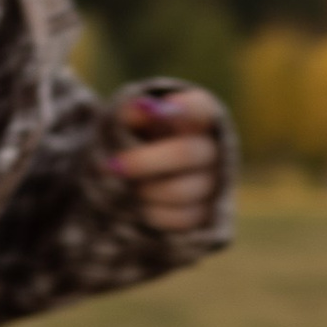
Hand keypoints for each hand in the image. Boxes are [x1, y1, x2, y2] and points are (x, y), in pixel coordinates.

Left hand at [106, 81, 226, 236]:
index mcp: (199, 116)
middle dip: (144, 162)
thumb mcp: (134, 120)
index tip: (155, 112)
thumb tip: (142, 106)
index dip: (183, 109)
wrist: (148, 174)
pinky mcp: (206, 214)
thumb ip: (134, 111)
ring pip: (180, 191)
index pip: (200, 108)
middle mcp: (213, 149)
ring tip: (126, 187)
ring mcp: (213, 183)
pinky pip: (180, 219)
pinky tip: (139, 204)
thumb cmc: (142, 138)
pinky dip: (153, 213)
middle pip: (185, 154)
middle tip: (113, 166)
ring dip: (145, 190)